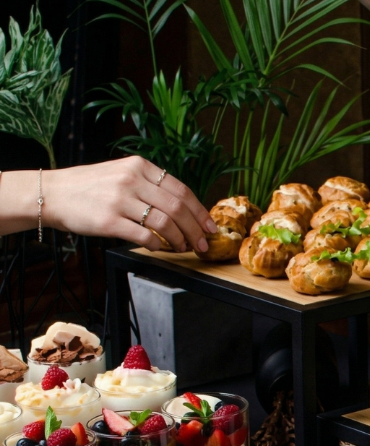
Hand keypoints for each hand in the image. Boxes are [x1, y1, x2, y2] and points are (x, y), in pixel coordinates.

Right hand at [42, 156, 217, 252]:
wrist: (52, 193)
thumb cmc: (90, 188)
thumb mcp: (122, 174)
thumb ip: (150, 185)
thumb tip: (184, 208)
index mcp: (139, 166)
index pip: (181, 190)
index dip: (200, 212)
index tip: (210, 227)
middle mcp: (131, 180)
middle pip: (178, 208)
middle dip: (196, 230)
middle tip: (202, 244)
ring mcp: (120, 200)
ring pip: (165, 222)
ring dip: (179, 239)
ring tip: (182, 248)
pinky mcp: (109, 221)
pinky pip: (145, 236)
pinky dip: (158, 245)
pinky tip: (160, 247)